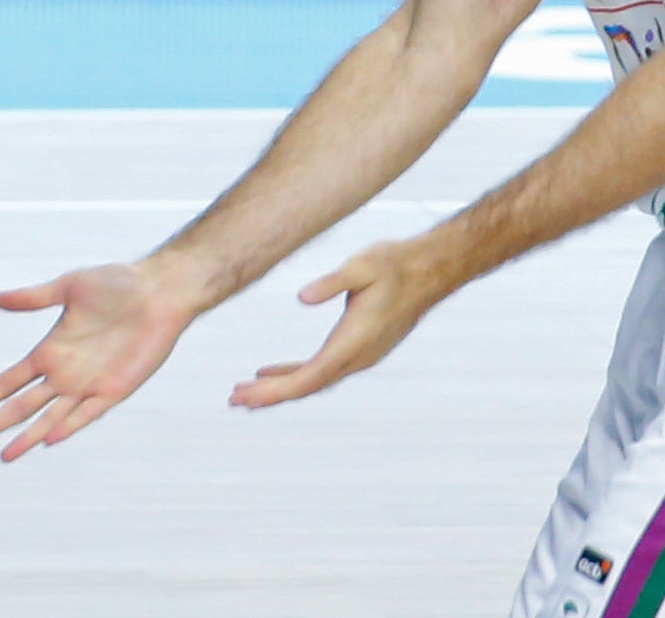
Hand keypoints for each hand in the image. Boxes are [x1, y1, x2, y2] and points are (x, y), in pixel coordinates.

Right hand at [0, 260, 201, 461]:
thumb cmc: (118, 283)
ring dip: (28, 435)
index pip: (8, 380)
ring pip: (50, 416)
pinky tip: (50, 439)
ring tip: (4, 455)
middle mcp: (65, 372)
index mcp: (51, 350)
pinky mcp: (115, 388)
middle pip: (22, 405)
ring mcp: (89, 383)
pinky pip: (88, 413)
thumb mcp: (69, 286)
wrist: (160, 290)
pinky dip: (69, 426)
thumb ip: (33, 297)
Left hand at [229, 240, 443, 410]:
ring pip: (314, 381)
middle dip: (270, 395)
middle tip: (234, 399)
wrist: (430, 271)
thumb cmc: (395, 264)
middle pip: (307, 386)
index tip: (247, 397)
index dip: (276, 390)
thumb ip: (332, 282)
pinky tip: (273, 371)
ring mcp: (361, 357)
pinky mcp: (360, 350)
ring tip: (246, 392)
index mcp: (354, 341)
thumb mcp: (362, 265)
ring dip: (280, 387)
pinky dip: (296, 374)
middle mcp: (358, 357)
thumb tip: (301, 297)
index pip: (309, 377)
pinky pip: (322, 371)